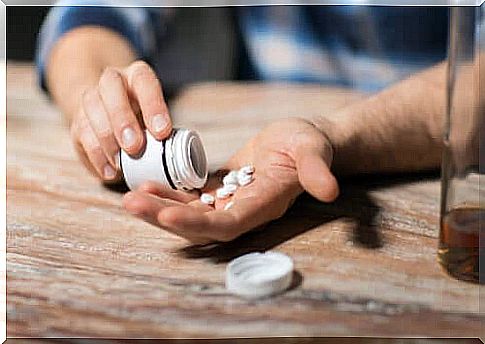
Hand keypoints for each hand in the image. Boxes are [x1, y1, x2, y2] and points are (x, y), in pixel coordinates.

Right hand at [70, 60, 172, 181]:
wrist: (110, 113)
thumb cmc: (144, 119)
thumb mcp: (158, 119)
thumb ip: (162, 131)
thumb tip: (175, 158)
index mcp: (137, 76)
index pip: (145, 81)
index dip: (153, 106)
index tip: (162, 132)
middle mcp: (112, 80)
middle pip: (111, 87)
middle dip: (122, 119)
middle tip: (135, 147)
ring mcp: (91, 98)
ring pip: (92, 109)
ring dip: (107, 139)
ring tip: (121, 163)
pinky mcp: (78, 121)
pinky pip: (82, 135)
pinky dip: (97, 156)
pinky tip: (110, 171)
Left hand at [122, 118, 338, 243]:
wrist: (301, 142)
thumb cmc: (308, 144)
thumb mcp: (313, 150)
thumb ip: (317, 170)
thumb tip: (330, 190)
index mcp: (263, 205)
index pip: (227, 224)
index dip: (196, 223)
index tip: (165, 214)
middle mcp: (243, 211)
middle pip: (199, 225)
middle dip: (164, 217)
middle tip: (129, 204)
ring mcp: (229, 203)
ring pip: (189, 213)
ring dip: (159, 207)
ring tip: (129, 196)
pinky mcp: (220, 191)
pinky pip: (190, 198)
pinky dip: (168, 193)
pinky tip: (145, 185)